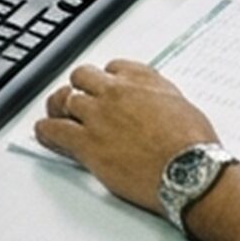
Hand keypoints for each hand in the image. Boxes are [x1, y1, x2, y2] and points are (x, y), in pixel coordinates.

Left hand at [34, 60, 217, 213]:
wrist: (190, 172)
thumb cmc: (194, 146)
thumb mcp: (182, 105)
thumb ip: (159, 96)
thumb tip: (152, 101)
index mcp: (141, 80)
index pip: (112, 68)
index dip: (106, 80)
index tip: (105, 88)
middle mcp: (116, 92)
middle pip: (82, 78)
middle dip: (80, 88)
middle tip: (79, 100)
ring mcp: (98, 117)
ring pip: (64, 100)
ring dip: (61, 107)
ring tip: (58, 114)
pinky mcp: (87, 143)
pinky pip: (54, 130)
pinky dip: (46, 130)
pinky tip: (45, 132)